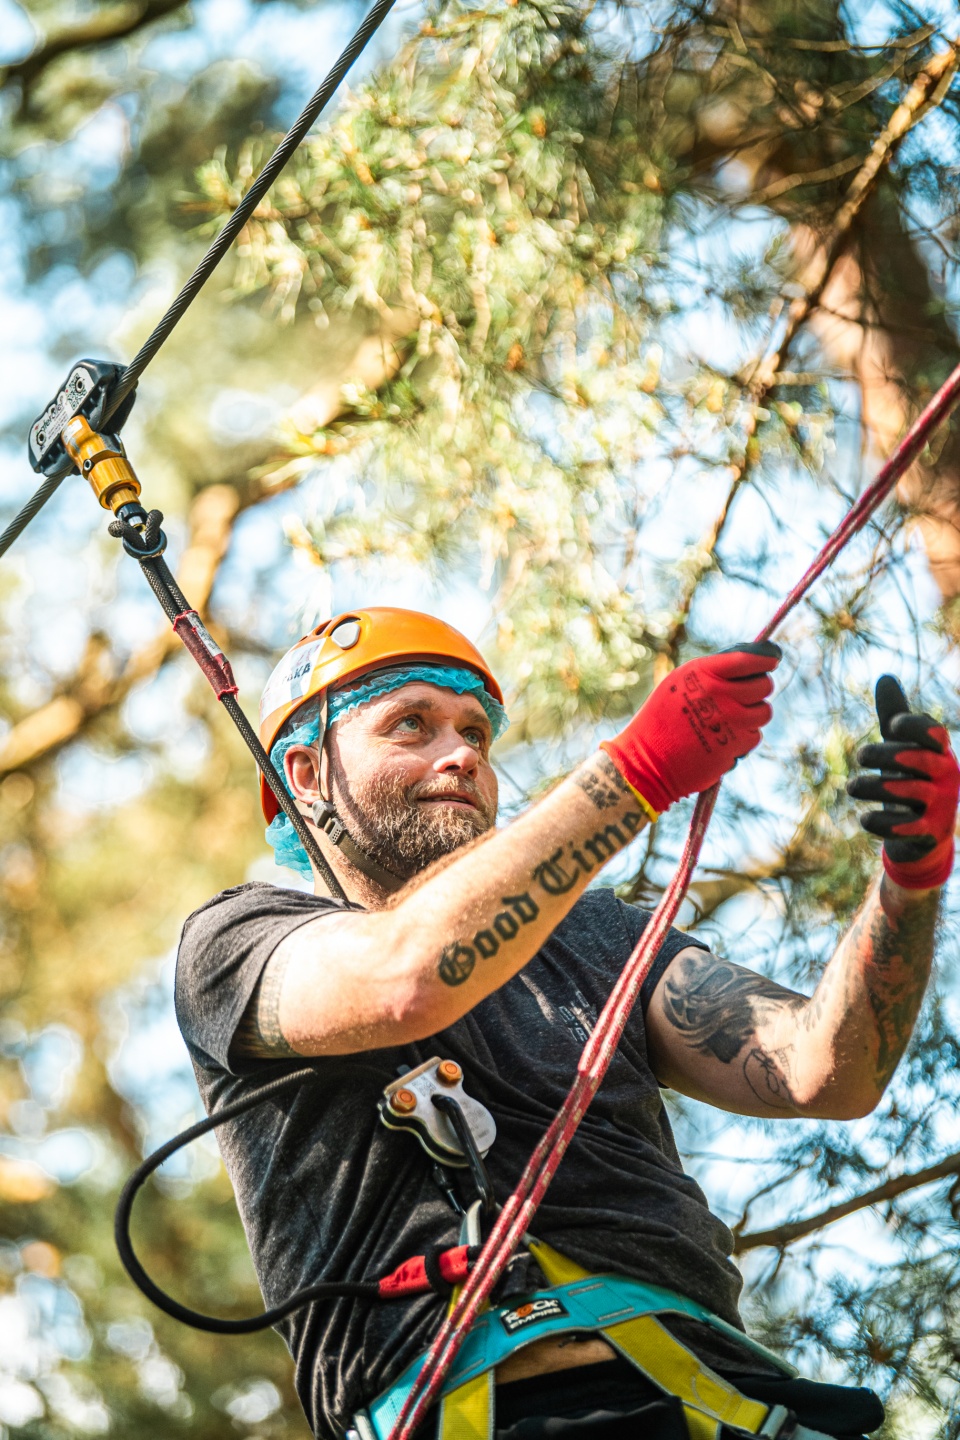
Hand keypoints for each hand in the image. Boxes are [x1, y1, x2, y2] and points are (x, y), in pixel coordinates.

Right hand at [600, 642, 780, 815]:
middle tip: (746, 695)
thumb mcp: (679, 683)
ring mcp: (730, 721)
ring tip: (731, 719)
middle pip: (764, 685)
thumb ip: (712, 672)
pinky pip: (754, 736)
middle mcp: (719, 693)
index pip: (750, 659)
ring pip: (764, 712)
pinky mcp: (735, 745)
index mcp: (703, 672)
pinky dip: (743, 738)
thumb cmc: (661, 719)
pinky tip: (722, 739)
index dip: (767, 658)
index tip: (771, 661)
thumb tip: (750, 664)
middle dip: (759, 689)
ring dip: (753, 715)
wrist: (647, 760)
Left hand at [847, 676, 959, 890]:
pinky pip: (907, 827)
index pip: (934, 734)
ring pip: (911, 792)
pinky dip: (882, 823)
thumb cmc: (910, 779)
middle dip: (886, 755)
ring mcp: (941, 806)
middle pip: (918, 760)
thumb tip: (885, 677)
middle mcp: (946, 777)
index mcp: (939, 753)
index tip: (890, 725)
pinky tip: (862, 820)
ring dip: (876, 787)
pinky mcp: (929, 833)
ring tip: (851, 786)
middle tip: (859, 754)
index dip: (914, 726)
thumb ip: (894, 715)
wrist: (921, 834)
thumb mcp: (901, 747)